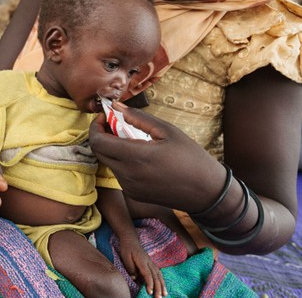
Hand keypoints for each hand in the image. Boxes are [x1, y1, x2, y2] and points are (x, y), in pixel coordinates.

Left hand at [89, 102, 220, 211]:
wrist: (206, 192)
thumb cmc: (190, 157)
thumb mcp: (167, 131)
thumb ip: (138, 118)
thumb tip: (116, 107)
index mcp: (136, 157)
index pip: (98, 142)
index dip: (95, 127)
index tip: (102, 117)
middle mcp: (128, 175)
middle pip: (99, 152)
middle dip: (101, 136)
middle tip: (113, 124)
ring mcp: (129, 187)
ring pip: (108, 163)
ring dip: (111, 148)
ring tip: (128, 138)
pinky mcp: (133, 194)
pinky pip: (118, 174)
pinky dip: (120, 161)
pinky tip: (137, 155)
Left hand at [119, 235, 165, 297]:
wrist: (131, 239)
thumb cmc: (127, 248)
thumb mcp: (125, 257)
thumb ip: (130, 268)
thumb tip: (135, 278)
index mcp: (142, 261)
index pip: (147, 274)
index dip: (149, 283)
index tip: (150, 292)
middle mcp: (149, 262)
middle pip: (155, 276)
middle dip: (158, 288)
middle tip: (158, 297)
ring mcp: (151, 263)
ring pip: (159, 275)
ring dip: (162, 285)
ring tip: (165, 294)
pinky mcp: (151, 264)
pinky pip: (158, 273)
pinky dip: (162, 280)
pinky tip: (163, 287)